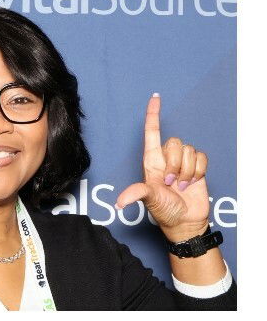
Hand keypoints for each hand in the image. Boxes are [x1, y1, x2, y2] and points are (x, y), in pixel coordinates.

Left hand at [116, 93, 209, 243]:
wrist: (185, 222)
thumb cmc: (165, 212)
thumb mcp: (149, 201)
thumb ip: (136, 194)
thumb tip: (120, 203)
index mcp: (152, 162)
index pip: (152, 133)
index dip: (153, 115)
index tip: (155, 97)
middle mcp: (167, 159)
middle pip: (175, 143)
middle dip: (175, 165)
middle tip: (171, 184)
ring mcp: (182, 162)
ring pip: (189, 151)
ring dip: (187, 172)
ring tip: (181, 186)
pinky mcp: (196, 166)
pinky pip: (201, 156)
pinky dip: (198, 171)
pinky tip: (193, 183)